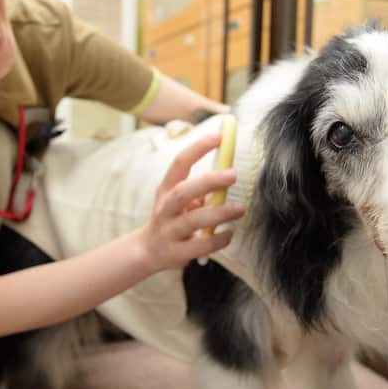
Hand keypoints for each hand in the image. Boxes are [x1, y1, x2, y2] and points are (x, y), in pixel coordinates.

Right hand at [137, 132, 243, 271]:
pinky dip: (218, 239)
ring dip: (219, 213)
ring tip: (239, 209)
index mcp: (166, 190)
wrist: (148, 251)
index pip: (180, 163)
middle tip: (232, 174)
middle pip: (184, 191)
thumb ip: (201, 191)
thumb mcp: (180, 202)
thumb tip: (228, 178)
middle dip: (208, 182)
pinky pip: (200, 245)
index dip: (198, 148)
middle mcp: (165, 208)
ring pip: (193, 220)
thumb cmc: (171, 220)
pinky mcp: (176, 253)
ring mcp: (169, 231)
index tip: (219, 136)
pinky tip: (229, 234)